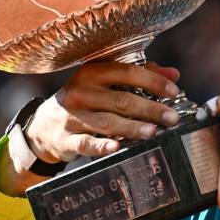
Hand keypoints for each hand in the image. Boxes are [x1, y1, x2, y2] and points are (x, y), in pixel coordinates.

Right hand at [0, 61, 180, 195]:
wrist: (45, 125)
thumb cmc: (85, 100)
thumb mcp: (106, 82)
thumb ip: (140, 76)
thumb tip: (174, 74)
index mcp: (93, 72)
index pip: (127, 72)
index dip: (153, 81)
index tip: (174, 91)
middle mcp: (81, 91)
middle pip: (121, 99)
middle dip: (150, 109)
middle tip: (172, 118)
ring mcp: (72, 116)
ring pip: (106, 121)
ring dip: (132, 127)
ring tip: (153, 132)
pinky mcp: (66, 138)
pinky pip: (85, 142)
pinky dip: (101, 145)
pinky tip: (117, 147)